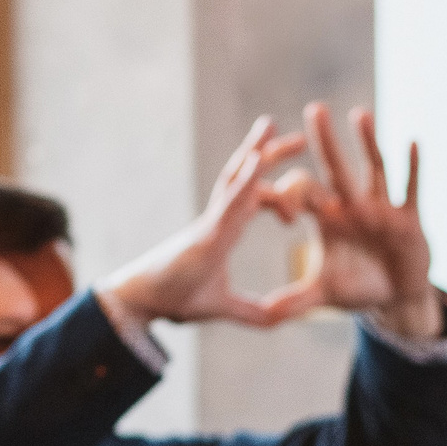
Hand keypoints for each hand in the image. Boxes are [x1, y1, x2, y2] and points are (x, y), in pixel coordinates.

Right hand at [101, 115, 309, 326]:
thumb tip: (276, 320)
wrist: (144, 304)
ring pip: (235, 178)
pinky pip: (230, 201)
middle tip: (300, 139)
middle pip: (246, 177)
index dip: (277, 192)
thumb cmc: (175, 298)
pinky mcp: (207, 234)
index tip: (302, 201)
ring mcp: (212, 223)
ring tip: (270, 125)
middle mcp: (218, 219)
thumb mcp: (223, 306)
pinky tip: (259, 159)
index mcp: (223, 231)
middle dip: (271, 155)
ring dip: (255, 151)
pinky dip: (246, 180)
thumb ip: (250, 311)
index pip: (254, 200)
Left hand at [262, 104, 438, 339]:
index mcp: (328, 217)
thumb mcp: (324, 294)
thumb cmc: (359, 285)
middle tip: (314, 109)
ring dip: (368, 142)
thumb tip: (264, 315)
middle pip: (335, 167)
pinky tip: (412, 141)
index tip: (282, 216)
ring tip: (359, 114)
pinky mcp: (408, 219)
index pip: (301, 193)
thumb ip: (295, 300)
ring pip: (374, 169)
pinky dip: (412, 168)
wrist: (397, 296)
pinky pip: (410, 190)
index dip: (287, 198)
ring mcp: (382, 208)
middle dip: (325, 141)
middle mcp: (352, 205)